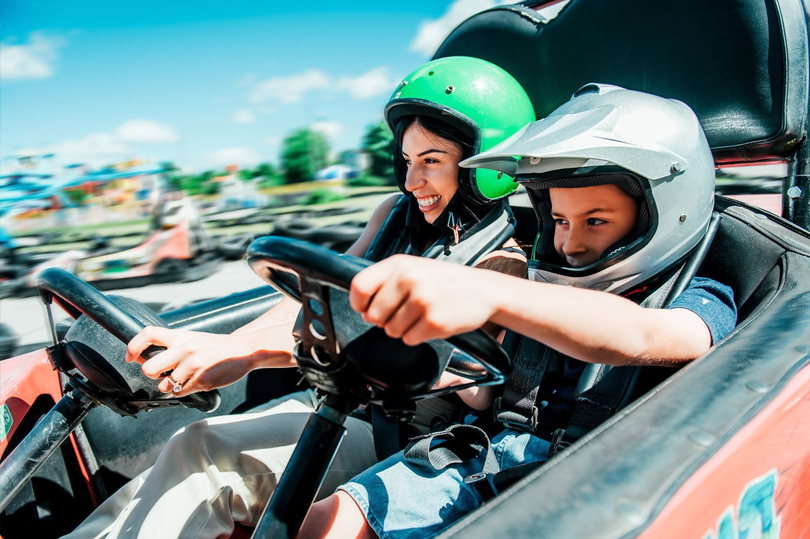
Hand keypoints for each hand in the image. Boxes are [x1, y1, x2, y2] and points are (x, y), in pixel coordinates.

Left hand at [127, 327, 258, 395]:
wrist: (242, 351)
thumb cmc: (215, 346)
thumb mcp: (192, 339)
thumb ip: (171, 346)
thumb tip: (144, 358)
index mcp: (180, 336)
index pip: (148, 334)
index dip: (133, 346)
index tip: (129, 357)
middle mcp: (184, 349)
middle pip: (149, 368)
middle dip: (152, 375)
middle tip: (162, 373)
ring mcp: (193, 365)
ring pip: (165, 385)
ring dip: (171, 386)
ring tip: (185, 378)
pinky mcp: (201, 380)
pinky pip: (180, 393)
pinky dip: (185, 391)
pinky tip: (196, 381)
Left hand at [349, 255, 499, 345]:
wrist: (483, 290)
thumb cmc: (443, 281)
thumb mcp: (413, 269)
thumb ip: (386, 284)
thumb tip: (364, 311)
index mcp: (399, 264)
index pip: (359, 286)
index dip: (358, 303)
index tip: (365, 309)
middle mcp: (408, 280)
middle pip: (374, 315)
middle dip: (384, 320)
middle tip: (403, 313)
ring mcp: (422, 301)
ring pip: (391, 331)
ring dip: (403, 329)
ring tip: (421, 315)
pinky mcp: (434, 322)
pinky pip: (409, 340)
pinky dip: (417, 336)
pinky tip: (431, 323)